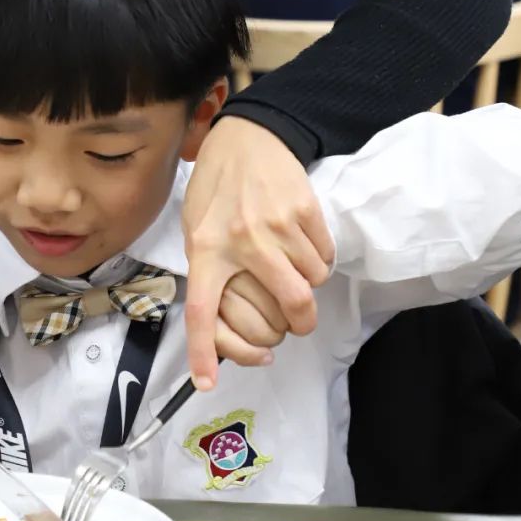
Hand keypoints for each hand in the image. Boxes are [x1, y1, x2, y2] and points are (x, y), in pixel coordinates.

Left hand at [183, 116, 334, 386]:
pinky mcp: (304, 210)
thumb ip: (207, 268)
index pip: (201, 310)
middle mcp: (241, 240)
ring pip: (312, 282)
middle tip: (299, 323)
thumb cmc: (217, 187)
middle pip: (290, 304)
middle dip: (301, 323)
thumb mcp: (196, 226)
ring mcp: (276, 225)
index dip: (203, 351)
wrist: (248, 136)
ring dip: (309, 283)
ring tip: (293, 264)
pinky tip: (302, 242)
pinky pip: (324, 256)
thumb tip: (220, 320)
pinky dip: (319, 260)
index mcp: (205, 248)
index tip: (207, 384)